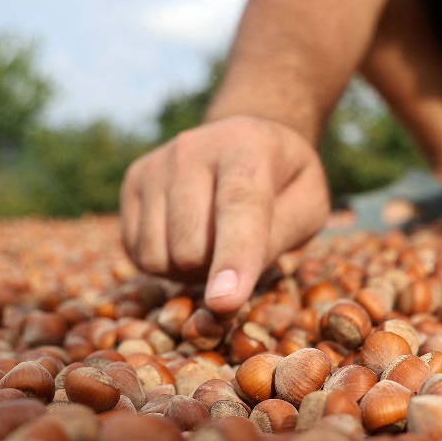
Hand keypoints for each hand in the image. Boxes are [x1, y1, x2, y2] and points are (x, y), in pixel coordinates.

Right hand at [121, 116, 329, 313]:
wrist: (245, 137)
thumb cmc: (285, 182)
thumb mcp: (308, 205)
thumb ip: (277, 239)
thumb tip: (229, 289)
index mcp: (247, 147)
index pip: (238, 208)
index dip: (233, 259)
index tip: (224, 303)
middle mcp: (192, 149)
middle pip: (192, 247)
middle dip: (217, 271)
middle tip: (240, 252)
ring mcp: (156, 165)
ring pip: (160, 257)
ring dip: (189, 271)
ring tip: (213, 243)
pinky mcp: (133, 181)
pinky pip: (138, 255)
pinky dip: (165, 264)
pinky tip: (186, 238)